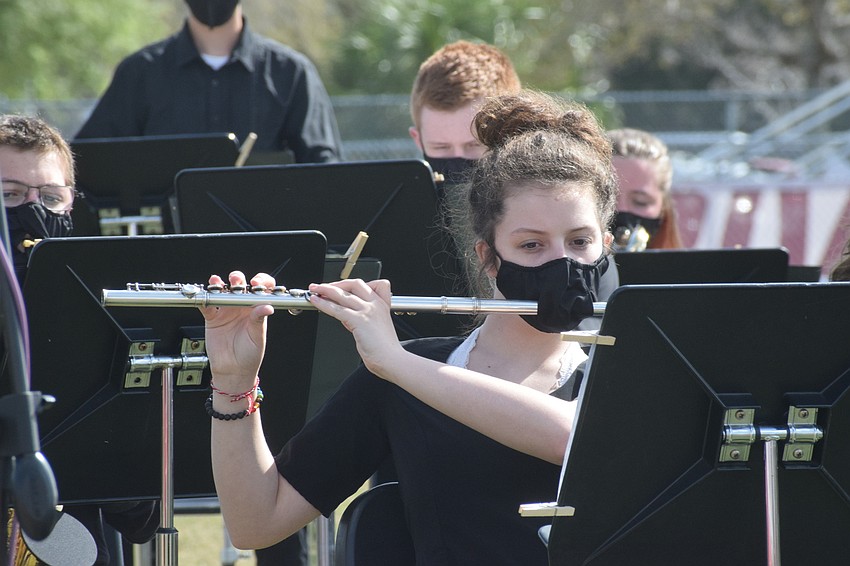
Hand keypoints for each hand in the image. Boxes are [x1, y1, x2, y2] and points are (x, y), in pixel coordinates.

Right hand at [200, 271, 274, 388]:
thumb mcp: (258, 337)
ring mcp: (226, 311)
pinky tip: (204, 296)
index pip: (261, 289)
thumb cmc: (250, 355)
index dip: (260, 282)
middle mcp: (241, 307)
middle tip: (237, 281)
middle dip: (238, 278)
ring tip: (218, 283)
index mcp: (256, 309)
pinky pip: (206, 305)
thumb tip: (268, 306)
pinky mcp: (212, 319)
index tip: (257, 283)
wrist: (233, 371)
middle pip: (239, 285)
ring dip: (219, 284)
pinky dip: (204, 299)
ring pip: (222, 291)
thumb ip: (259, 320)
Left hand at [307, 279, 405, 377]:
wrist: (392, 359)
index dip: (352, 285)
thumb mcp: (376, 328)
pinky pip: (337, 309)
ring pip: (342, 294)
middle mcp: (375, 304)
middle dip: (336, 283)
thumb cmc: (385, 350)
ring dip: (325, 290)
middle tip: (322, 287)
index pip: (368, 285)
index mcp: (381, 305)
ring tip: (314, 290)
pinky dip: (323, 304)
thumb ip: (362, 320)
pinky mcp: (359, 320)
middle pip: (354, 284)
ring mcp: (367, 311)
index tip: (340, 288)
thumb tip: (347, 318)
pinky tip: (316, 302)